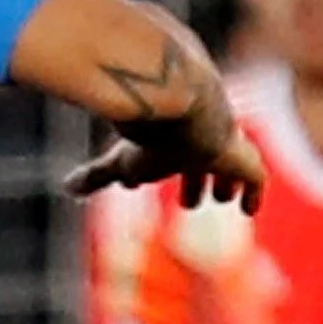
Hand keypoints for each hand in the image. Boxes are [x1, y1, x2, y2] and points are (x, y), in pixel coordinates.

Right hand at [63, 60, 267, 210]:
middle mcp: (200, 139)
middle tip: (189, 202)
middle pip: (197, 159)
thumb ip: (96, 176)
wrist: (187, 111)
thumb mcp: (122, 162)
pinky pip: (256, 180)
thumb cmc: (153, 137)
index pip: (160, 152)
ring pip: (228, 167)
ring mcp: (226, 148)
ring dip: (223, 185)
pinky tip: (248, 212)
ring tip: (221, 199)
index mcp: (171, 137)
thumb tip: (66, 188)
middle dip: (194, 179)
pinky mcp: (245, 161)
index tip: (138, 183)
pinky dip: (252, 196)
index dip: (151, 168)